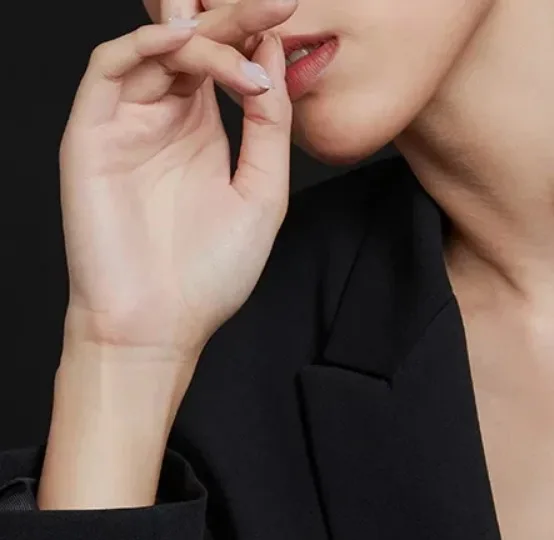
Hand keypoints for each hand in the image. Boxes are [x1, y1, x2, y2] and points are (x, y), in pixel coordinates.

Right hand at [59, 0, 297, 366]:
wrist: (161, 325)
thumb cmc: (209, 273)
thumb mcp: (261, 195)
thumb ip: (269, 131)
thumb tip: (273, 60)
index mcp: (201, 131)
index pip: (225, 63)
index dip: (255, 35)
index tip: (293, 17)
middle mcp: (163, 118)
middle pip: (193, 47)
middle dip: (234, 17)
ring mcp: (126, 122)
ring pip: (157, 49)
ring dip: (202, 33)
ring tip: (246, 27)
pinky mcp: (92, 132)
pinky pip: (110, 68)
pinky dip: (146, 46)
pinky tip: (186, 42)